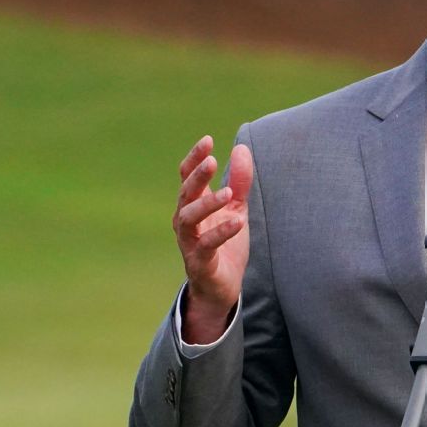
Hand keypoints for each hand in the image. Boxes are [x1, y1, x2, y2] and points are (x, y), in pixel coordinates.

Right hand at [172, 135, 252, 343]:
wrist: (222, 287)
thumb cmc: (225, 244)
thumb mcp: (236, 208)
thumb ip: (239, 182)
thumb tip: (241, 148)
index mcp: (193, 205)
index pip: (187, 176)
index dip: (195, 158)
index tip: (207, 140)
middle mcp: (186, 221)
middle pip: (185, 193)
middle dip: (196, 177)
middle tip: (211, 161)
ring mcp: (189, 242)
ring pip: (189, 218)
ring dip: (207, 204)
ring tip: (228, 194)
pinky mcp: (199, 262)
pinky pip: (206, 245)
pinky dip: (220, 233)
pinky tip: (236, 222)